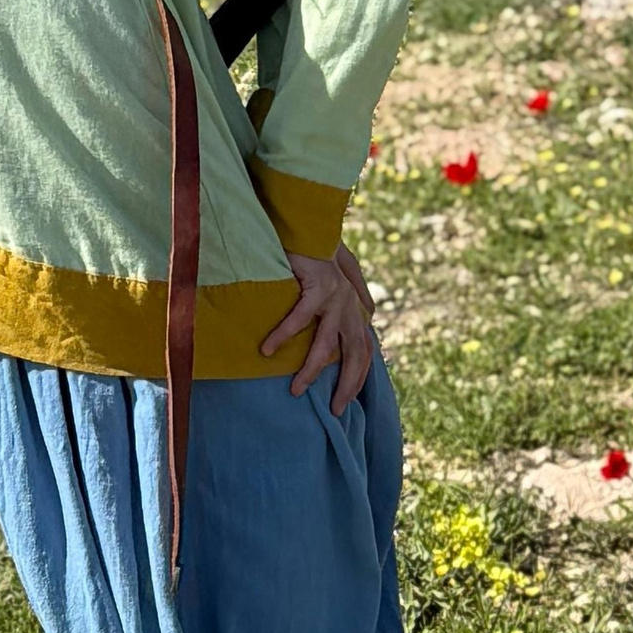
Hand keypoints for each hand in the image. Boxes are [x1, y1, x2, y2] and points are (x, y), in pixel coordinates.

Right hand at [260, 247, 378, 415]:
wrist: (304, 222)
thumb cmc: (309, 255)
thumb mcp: (322, 286)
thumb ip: (328, 311)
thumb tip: (333, 335)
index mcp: (353, 307)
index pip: (364, 349)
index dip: (359, 376)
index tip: (347, 401)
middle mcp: (350, 303)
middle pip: (357, 353)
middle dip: (348, 384)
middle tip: (336, 410)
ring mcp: (337, 294)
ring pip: (327, 343)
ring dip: (311, 370)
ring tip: (296, 390)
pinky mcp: (319, 284)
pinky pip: (301, 317)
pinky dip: (283, 335)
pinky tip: (268, 350)